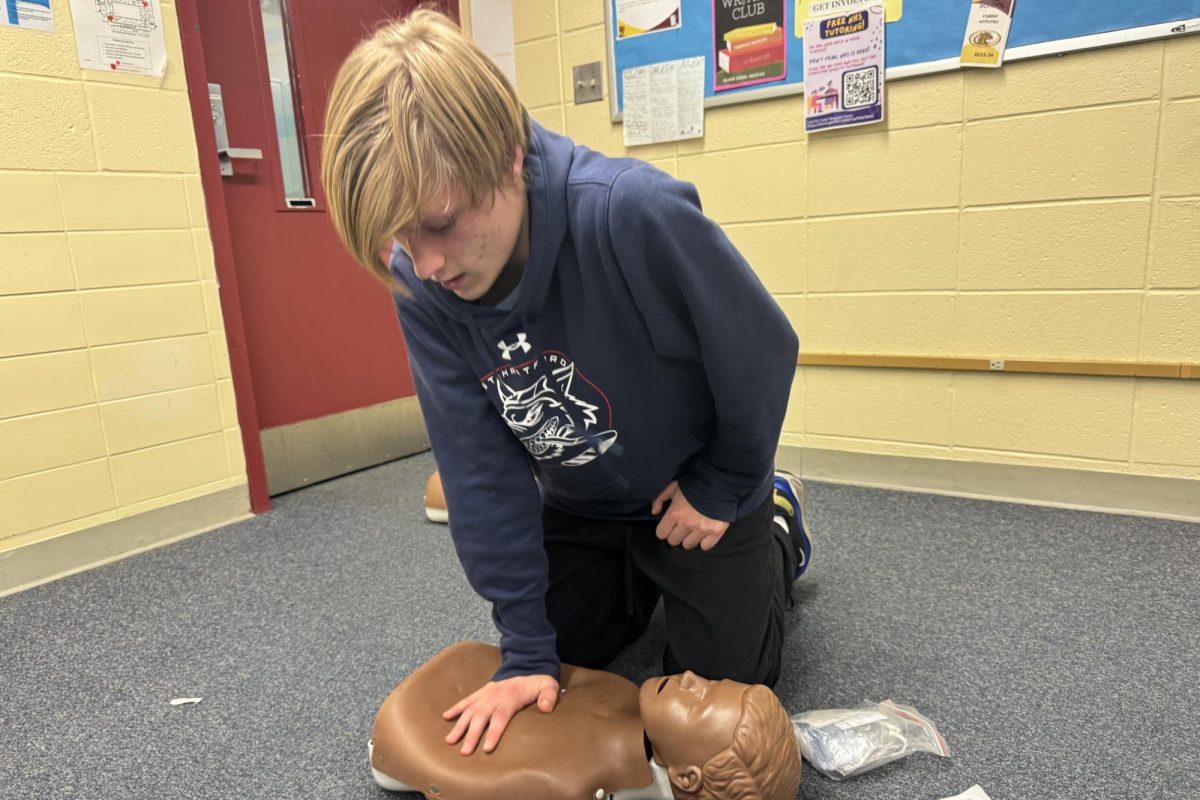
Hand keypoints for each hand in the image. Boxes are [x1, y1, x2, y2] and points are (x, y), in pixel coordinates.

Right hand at [442, 674, 559, 754]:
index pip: (500, 717)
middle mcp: (495, 696)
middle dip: (472, 735)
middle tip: (464, 752)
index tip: (487, 748)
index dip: (494, 732)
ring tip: (450, 740)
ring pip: (470, 710)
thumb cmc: (538, 683)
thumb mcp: (549, 686)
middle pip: (481, 717)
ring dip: (459, 725)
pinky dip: (455, 708)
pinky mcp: (481, 692)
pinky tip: (445, 717)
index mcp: (511, 697)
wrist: (526, 665)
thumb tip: (546, 707)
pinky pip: (466, 700)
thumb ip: (548, 696)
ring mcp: (486, 694)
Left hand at [651, 481, 729, 550]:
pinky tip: (704, 532)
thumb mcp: (673, 486)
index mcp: (674, 513)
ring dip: (689, 538)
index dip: (664, 529)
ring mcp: (702, 529)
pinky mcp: (716, 531)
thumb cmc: (694, 484)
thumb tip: (654, 512)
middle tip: (682, 525)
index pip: (661, 533)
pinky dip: (704, 541)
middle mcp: (687, 524)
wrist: (719, 482)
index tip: (669, 525)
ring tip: (694, 528)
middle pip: (673, 541)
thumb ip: (660, 499)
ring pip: (688, 545)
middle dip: (675, 533)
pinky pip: (705, 546)